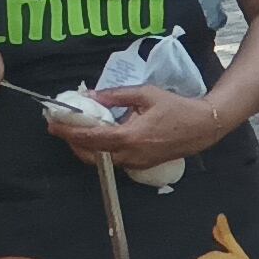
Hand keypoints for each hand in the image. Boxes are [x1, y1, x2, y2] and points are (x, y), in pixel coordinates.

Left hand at [47, 82, 224, 169]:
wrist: (205, 126)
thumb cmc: (178, 108)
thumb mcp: (146, 94)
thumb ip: (116, 95)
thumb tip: (91, 95)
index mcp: (130, 136)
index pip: (91, 138)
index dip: (69, 132)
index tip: (53, 125)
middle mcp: (131, 154)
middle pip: (91, 155)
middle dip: (73, 143)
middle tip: (62, 129)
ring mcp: (138, 162)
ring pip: (103, 160)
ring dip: (86, 149)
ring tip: (78, 132)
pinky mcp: (144, 164)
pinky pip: (116, 161)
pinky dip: (103, 151)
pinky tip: (101, 138)